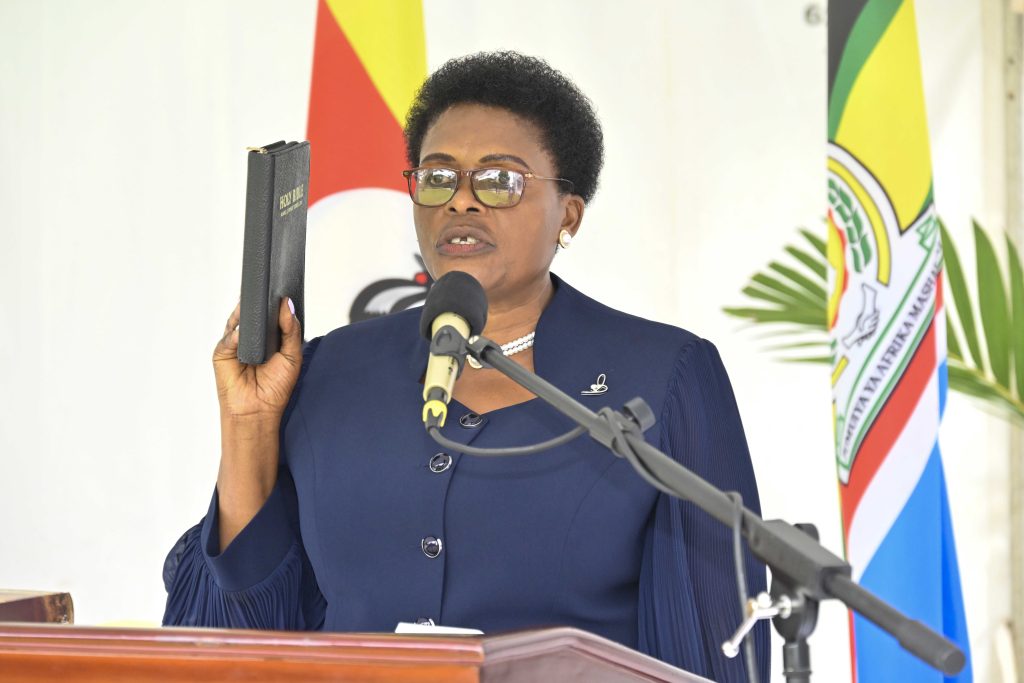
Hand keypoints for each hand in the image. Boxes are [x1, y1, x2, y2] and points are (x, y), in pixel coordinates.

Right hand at [213, 298, 302, 422]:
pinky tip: (243, 335)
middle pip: (252, 314)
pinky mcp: (222, 352)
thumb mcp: (292, 355)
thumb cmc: (276, 387)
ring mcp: (235, 344)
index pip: (271, 314)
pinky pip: (229, 338)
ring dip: (246, 313)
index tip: (283, 293)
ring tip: (256, 308)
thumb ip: (291, 330)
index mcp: (270, 338)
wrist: (258, 410)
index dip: (276, 304)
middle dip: (259, 304)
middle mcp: (252, 338)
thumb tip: (288, 305)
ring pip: (238, 320)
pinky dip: (236, 335)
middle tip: (268, 294)